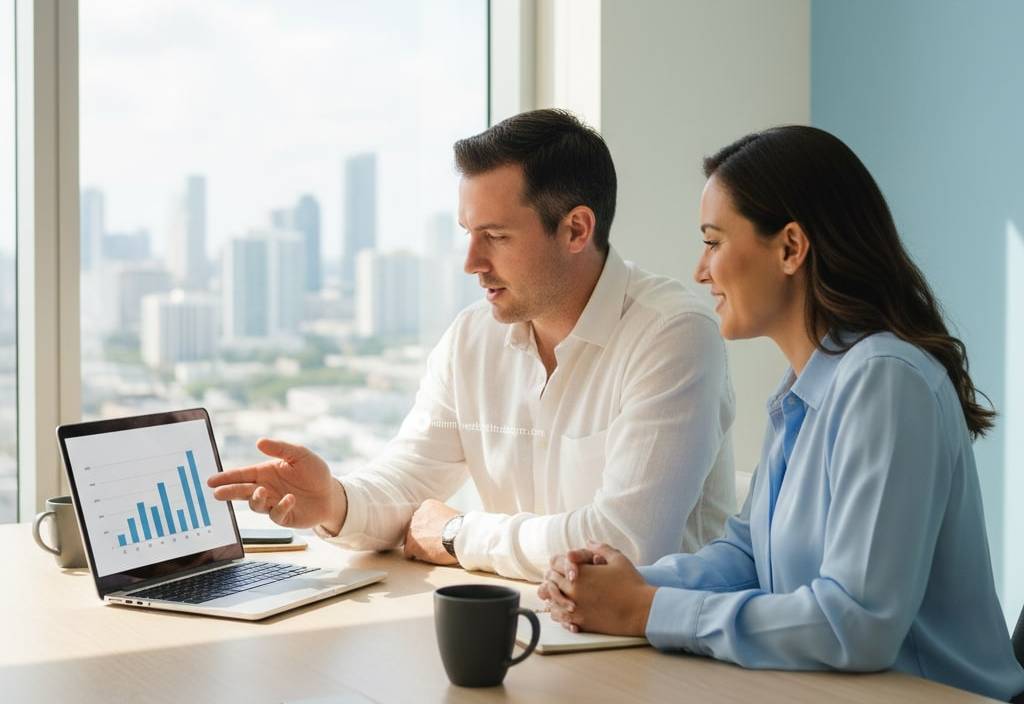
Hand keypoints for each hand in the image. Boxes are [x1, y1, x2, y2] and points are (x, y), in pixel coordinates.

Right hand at [207, 437, 345, 530]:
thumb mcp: (300, 454)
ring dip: (256, 499)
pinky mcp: (285, 516)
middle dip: (229, 492)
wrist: (331, 492)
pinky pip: (277, 514)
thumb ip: (280, 448)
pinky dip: (281, 507)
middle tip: (217, 493)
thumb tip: (259, 441)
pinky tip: (290, 499)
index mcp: (265, 472)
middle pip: (242, 491)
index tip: (211, 480)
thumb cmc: (314, 472)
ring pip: (256, 504)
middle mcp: (266, 489)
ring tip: (261, 491)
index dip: (226, 477)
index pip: (242, 474)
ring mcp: (273, 504)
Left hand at [403, 499, 458, 565]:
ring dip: (421, 546)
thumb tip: (445, 525)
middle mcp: (417, 515)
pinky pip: (409, 552)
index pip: (423, 518)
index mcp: (427, 506)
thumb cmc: (462, 527)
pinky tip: (429, 556)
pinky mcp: (411, 544)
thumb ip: (442, 517)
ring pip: (411, 540)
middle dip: (423, 536)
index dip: (430, 528)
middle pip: (415, 528)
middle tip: (435, 543)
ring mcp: (412, 530)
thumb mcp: (451, 513)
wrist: (461, 536)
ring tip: (434, 550)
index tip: (437, 533)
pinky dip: (418, 556)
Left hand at [539, 542, 655, 636]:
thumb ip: (600, 548)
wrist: (641, 610)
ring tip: (558, 594)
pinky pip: (560, 618)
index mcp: (580, 573)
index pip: (555, 563)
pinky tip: (564, 610)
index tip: (564, 563)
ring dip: (554, 596)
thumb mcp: (618, 559)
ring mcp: (576, 608)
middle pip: (551, 581)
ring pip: (552, 601)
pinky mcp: (581, 623)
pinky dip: (559, 612)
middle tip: (558, 577)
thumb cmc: (632, 583)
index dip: (558, 562)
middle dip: (555, 577)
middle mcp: (574, 591)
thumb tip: (588, 541)